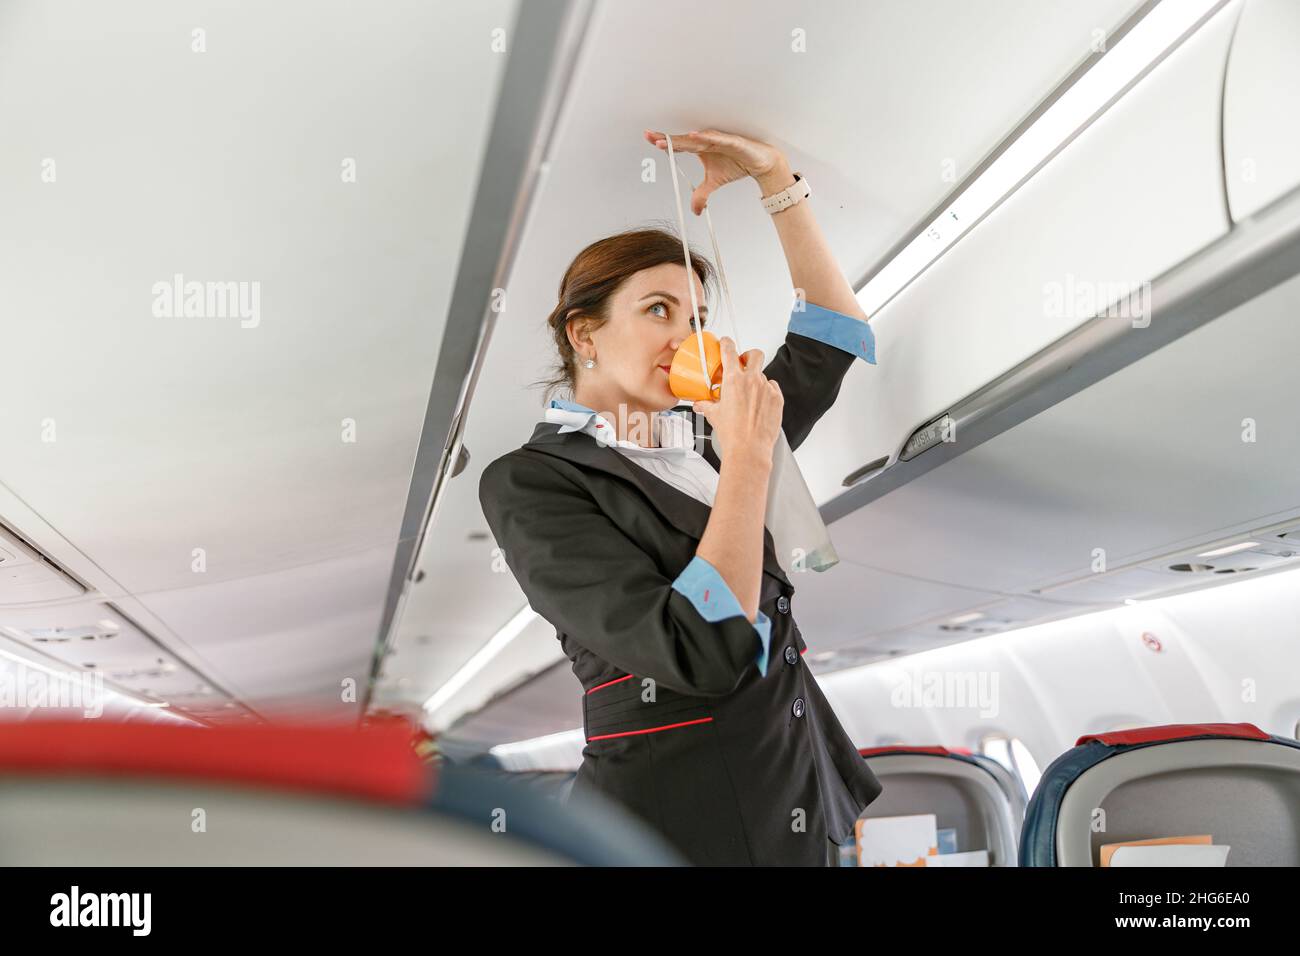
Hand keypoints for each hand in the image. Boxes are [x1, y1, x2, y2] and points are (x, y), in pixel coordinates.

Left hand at [644, 128, 788, 214]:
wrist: (760, 163)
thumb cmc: (736, 165)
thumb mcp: (714, 183)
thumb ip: (702, 194)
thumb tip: (695, 211)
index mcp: (700, 148)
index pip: (679, 145)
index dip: (665, 142)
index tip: (650, 139)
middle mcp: (707, 141)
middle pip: (683, 140)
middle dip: (666, 139)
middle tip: (650, 137)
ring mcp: (719, 140)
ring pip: (697, 139)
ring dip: (681, 140)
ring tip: (665, 140)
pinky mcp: (732, 141)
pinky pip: (718, 139)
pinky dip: (706, 137)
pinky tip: (695, 137)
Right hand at [692, 336, 782, 463]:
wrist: (749, 449)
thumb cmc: (732, 433)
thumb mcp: (714, 415)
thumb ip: (706, 405)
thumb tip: (700, 404)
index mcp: (734, 380)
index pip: (730, 350)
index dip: (727, 343)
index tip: (726, 342)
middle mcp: (752, 380)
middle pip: (755, 354)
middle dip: (749, 356)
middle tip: (744, 364)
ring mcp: (767, 389)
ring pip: (763, 376)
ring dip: (756, 382)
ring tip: (750, 397)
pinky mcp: (778, 399)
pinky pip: (773, 388)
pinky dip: (767, 393)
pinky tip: (760, 405)